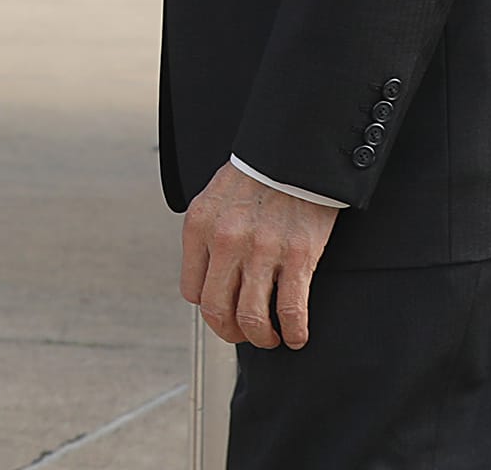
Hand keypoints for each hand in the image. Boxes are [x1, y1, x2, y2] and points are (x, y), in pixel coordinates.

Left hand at [181, 161, 337, 349]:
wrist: (293, 153)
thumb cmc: (254, 178)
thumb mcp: (213, 201)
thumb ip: (207, 237)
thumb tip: (208, 277)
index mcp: (199, 228)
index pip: (193, 291)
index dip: (210, 310)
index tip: (224, 313)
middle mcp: (225, 242)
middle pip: (217, 311)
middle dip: (231, 333)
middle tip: (244, 335)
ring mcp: (261, 250)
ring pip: (252, 318)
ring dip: (261, 338)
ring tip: (270, 338)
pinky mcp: (297, 255)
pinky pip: (291, 309)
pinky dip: (294, 332)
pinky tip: (296, 336)